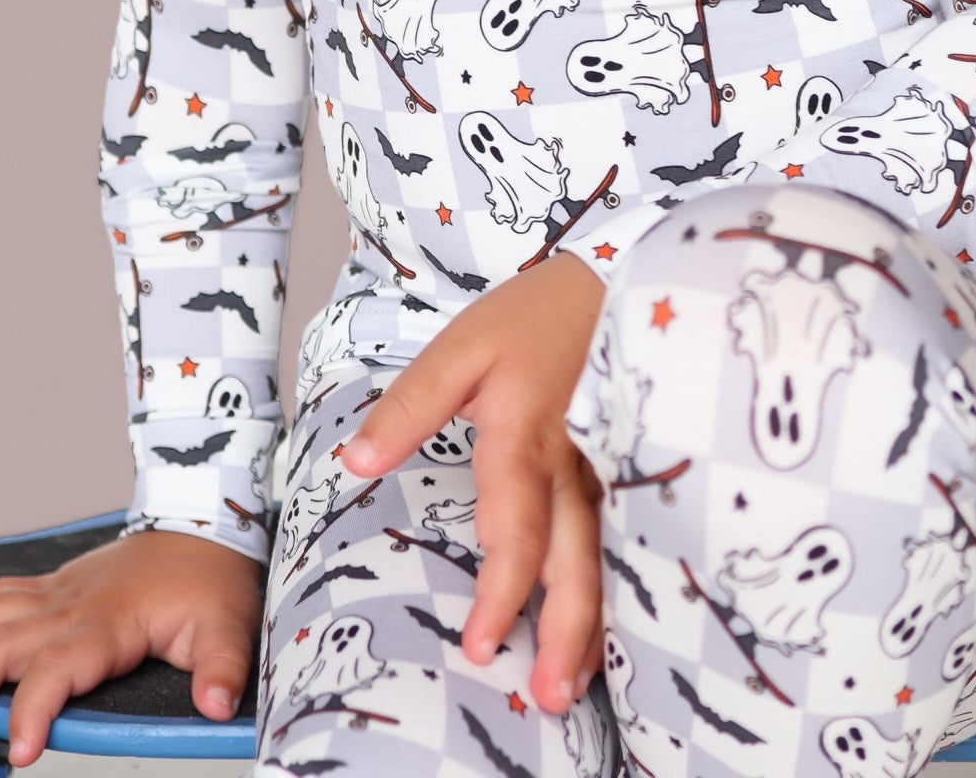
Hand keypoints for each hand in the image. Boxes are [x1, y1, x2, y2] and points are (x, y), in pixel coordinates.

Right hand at [0, 527, 263, 765]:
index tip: (18, 752)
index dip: (36, 708)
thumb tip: (220, 706)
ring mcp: (56, 590)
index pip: (60, 666)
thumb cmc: (212, 578)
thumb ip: (224, 669)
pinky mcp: (49, 585)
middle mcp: (73, 602)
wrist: (205, 522)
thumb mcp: (231, 624)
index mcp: (111, 621)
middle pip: (5, 641)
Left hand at [340, 249, 605, 716]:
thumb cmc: (528, 316)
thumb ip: (408, 407)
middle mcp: (572, 463)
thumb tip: (355, 464)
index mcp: (526, 435)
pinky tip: (605, 634)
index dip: (501, 591)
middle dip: (563, 631)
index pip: (516, 527)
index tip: (479, 645)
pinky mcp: (620, 469)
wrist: (607, 278)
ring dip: (592, 624)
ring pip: (605, 557)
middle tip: (547, 697)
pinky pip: (621, 539)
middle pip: (573, 557)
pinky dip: (614, 591)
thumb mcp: (458, 347)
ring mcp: (605, 469)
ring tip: (574, 685)